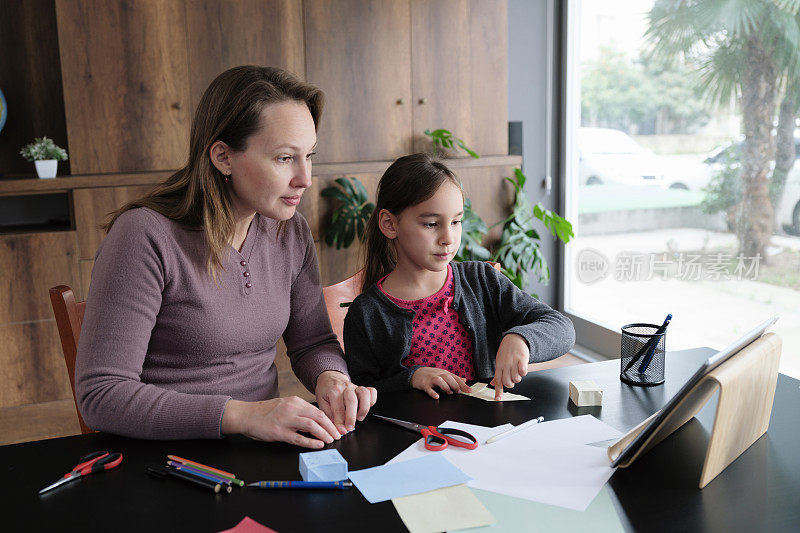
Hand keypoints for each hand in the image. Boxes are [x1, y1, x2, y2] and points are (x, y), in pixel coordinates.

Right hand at [221, 397, 339, 448]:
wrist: (246, 415)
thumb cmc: (266, 412)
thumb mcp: (285, 406)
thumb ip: (299, 411)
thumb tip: (316, 422)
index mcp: (295, 401)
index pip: (318, 410)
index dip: (329, 420)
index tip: (336, 427)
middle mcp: (292, 408)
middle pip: (318, 417)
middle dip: (331, 427)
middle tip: (338, 435)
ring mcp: (285, 420)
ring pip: (311, 426)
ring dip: (324, 433)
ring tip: (331, 440)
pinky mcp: (279, 432)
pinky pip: (298, 438)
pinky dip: (311, 442)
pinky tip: (319, 445)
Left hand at [315, 371, 376, 434]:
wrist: (329, 377)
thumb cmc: (325, 390)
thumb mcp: (321, 402)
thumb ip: (329, 414)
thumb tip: (336, 427)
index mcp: (333, 391)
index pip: (338, 408)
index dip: (340, 421)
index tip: (341, 430)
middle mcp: (345, 387)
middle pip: (352, 401)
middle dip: (351, 417)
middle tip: (350, 427)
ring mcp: (355, 387)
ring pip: (364, 394)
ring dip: (364, 408)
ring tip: (359, 418)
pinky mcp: (361, 388)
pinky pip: (371, 391)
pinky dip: (372, 401)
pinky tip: (366, 408)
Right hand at [410, 367, 471, 398]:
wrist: (416, 373)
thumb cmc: (430, 375)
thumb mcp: (443, 374)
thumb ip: (454, 378)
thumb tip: (464, 380)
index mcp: (444, 373)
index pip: (455, 378)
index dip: (463, 384)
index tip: (469, 391)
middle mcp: (438, 374)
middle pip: (448, 377)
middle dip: (455, 385)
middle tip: (459, 392)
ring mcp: (431, 379)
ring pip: (439, 380)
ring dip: (446, 387)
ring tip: (449, 393)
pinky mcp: (424, 384)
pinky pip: (428, 388)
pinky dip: (433, 392)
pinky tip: (437, 396)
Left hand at [490, 334, 529, 399]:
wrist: (514, 338)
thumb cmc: (506, 351)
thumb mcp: (499, 361)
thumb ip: (497, 374)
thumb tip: (493, 384)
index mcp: (499, 366)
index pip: (498, 381)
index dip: (498, 391)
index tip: (498, 399)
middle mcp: (505, 365)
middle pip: (507, 382)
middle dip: (511, 384)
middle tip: (512, 378)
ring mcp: (513, 362)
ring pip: (516, 378)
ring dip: (518, 378)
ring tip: (518, 371)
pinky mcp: (522, 359)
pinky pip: (523, 371)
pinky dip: (523, 372)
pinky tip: (522, 368)